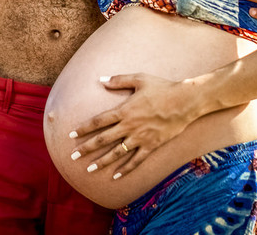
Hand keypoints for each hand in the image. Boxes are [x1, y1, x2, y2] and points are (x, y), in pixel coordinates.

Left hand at [68, 73, 198, 179]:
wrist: (185, 101)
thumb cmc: (162, 88)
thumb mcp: (139, 79)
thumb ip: (118, 80)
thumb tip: (100, 79)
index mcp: (124, 110)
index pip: (98, 121)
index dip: (83, 128)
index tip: (71, 134)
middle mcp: (129, 126)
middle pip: (103, 139)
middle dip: (86, 148)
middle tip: (72, 157)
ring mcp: (140, 138)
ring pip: (117, 153)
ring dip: (102, 162)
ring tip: (89, 169)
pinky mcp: (151, 146)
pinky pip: (136, 161)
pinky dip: (126, 169)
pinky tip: (116, 176)